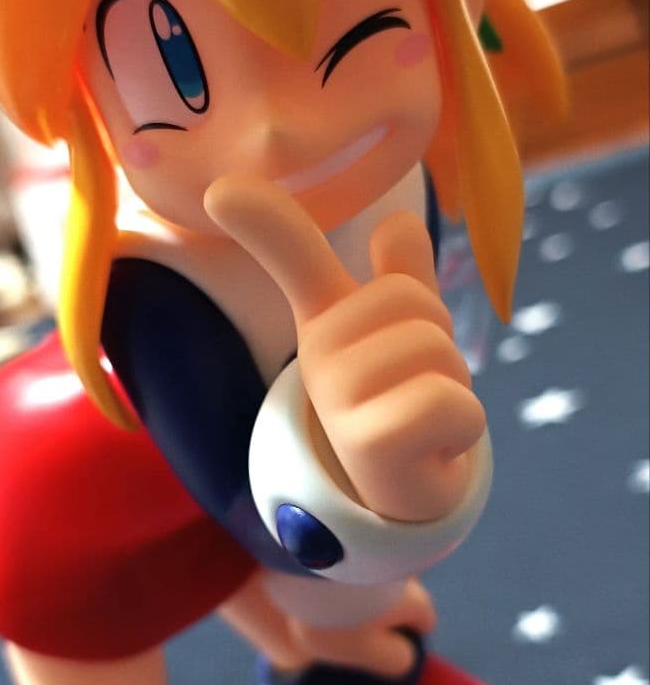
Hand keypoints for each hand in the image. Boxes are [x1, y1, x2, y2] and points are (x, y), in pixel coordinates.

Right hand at [204, 175, 485, 523]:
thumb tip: (398, 222)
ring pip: (436, 350)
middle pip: (414, 301)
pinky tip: (434, 449)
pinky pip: (452, 404)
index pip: (294, 255)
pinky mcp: (368, 445)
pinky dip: (463, 425)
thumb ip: (401, 277)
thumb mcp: (401, 332)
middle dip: (438, 340)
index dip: (263, 218)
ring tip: (424, 415)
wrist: (395, 495)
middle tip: (415, 382)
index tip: (220, 189)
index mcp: (325, 317)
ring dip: (453, 383)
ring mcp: (337, 400)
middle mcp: (319, 354)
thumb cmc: (398, 396)